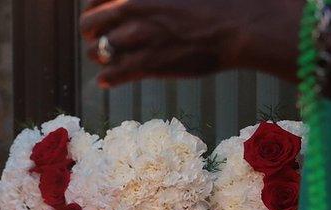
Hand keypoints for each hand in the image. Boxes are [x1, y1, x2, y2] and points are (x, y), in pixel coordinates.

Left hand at [79, 0, 295, 87]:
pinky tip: (105, 80)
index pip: (96, 0)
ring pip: (98, 51)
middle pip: (90, 24)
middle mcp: (133, 10)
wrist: (240, 25)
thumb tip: (138, 0)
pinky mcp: (148, 63)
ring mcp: (139, 37)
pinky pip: (114, 74)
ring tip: (102, 59)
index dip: (93, 9)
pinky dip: (107, 78)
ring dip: (98, 55)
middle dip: (90, 32)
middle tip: (94, 38)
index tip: (95, 14)